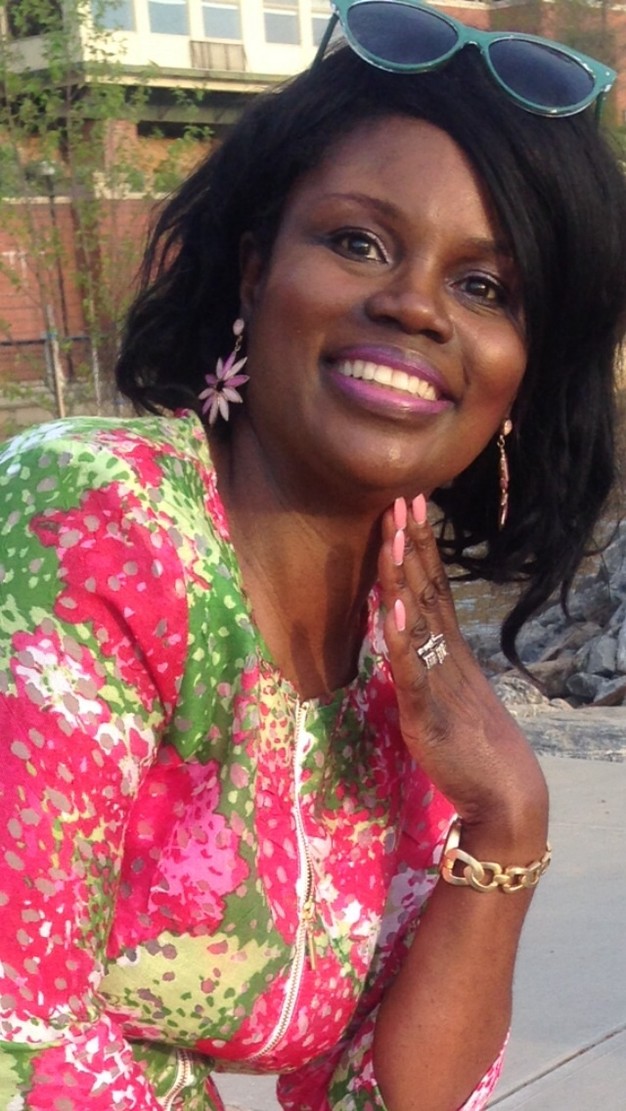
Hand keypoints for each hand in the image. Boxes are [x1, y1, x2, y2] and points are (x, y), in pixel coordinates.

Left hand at [379, 495, 547, 848]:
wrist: (506, 792)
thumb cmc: (476, 748)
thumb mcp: (447, 695)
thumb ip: (427, 665)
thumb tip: (407, 638)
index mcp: (450, 650)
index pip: (434, 587)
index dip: (422, 546)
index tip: (412, 506)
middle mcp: (446, 656)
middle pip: (426, 590)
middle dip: (412, 543)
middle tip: (402, 498)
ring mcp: (438, 680)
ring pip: (418, 619)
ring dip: (404, 576)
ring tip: (396, 534)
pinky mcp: (426, 712)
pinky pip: (410, 670)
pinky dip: (400, 638)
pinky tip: (392, 607)